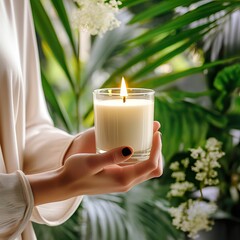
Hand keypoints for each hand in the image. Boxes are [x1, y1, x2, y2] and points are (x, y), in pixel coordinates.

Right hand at [27, 122, 161, 204]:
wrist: (66, 184)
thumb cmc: (76, 172)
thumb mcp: (92, 162)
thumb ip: (111, 156)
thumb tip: (130, 148)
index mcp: (124, 179)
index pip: (151, 165)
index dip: (157, 149)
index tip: (156, 133)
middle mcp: (127, 183)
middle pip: (154, 169)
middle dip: (158, 152)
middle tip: (153, 134)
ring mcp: (124, 182)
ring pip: (147, 170)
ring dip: (151, 155)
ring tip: (147, 138)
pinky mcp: (119, 179)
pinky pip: (138, 169)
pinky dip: (143, 158)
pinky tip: (135, 146)